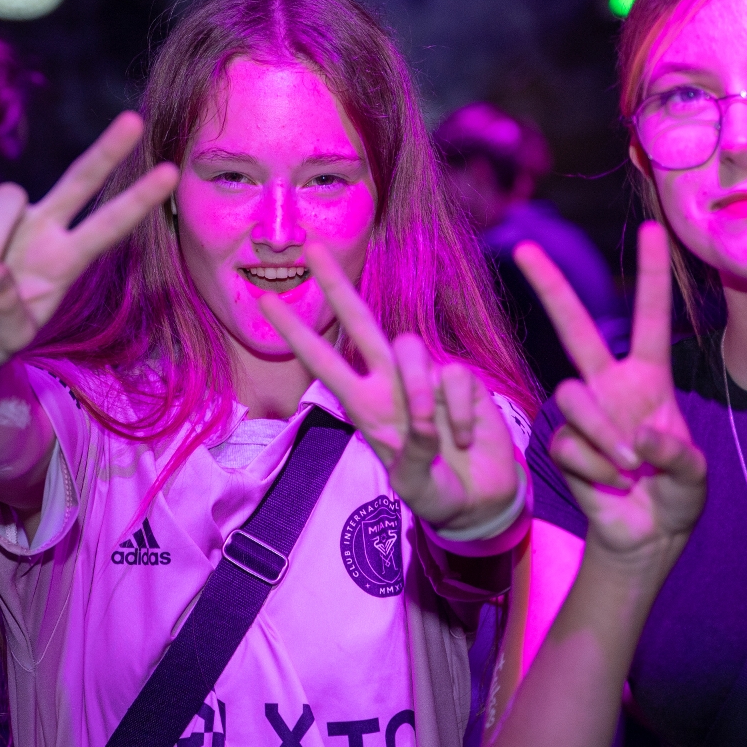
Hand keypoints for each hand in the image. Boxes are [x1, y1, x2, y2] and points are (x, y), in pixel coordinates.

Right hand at [0, 113, 179, 376]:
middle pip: (78, 181)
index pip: (108, 226)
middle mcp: (41, 231)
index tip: (170, 174)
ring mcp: (4, 222)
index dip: (137, 201)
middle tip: (135, 122)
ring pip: (8, 201)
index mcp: (64, 261)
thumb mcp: (4, 338)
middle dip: (106, 151)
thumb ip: (5, 310)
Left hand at [260, 246, 518, 534]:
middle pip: (360, 321)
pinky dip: (460, 414)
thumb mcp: (414, 486)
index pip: (323, 360)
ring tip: (434, 434)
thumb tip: (421, 421)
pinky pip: (455, 377)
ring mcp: (427, 376)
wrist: (480, 498)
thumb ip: (411, 456)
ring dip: (419, 390)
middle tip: (311, 248)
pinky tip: (466, 439)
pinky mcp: (463, 379)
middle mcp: (391, 381)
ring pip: (410, 348)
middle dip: (336, 285)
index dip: (296, 331)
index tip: (266, 300)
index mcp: (365, 404)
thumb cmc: (436, 491)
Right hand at [515, 222, 705, 562]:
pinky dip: (596, 469)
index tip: (651, 228)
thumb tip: (638, 439)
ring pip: (573, 398)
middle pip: (574, 326)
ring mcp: (583, 414)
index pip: (649, 317)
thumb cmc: (675, 497)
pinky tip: (612, 484)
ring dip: (605, 437)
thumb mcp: (694, 476)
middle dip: (550, 286)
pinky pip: (569, 444)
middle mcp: (610, 386)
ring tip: (629, 468)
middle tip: (526, 247)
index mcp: (649, 378)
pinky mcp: (563, 445)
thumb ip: (675, 455)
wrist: (645, 537)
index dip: (650, 274)